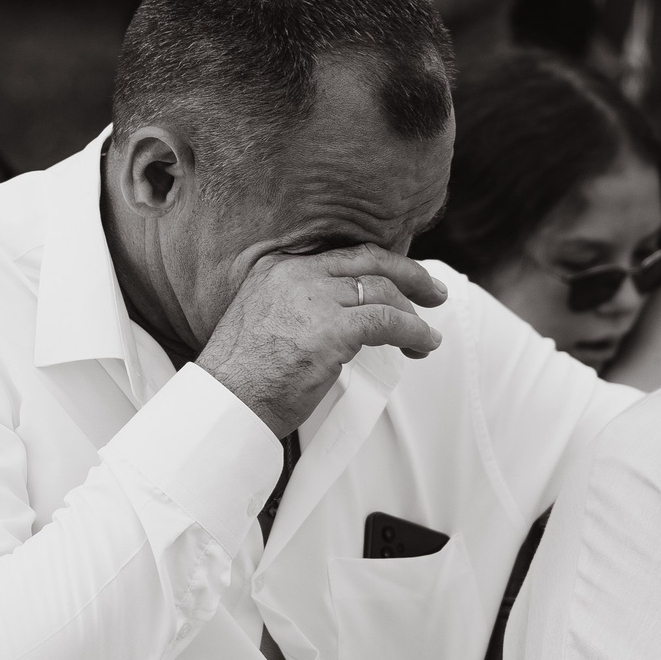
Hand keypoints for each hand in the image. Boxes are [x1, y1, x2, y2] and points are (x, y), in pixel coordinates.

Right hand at [197, 246, 446, 436]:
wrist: (226, 403)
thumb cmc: (242, 377)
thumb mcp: (264, 322)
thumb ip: (300, 309)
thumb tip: (346, 319)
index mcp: (278, 268)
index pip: (343, 256)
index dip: (379, 267)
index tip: (401, 279)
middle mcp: (296, 274)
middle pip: (369, 262)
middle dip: (410, 275)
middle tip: (434, 292)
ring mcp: (314, 299)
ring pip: (383, 293)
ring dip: (413, 315)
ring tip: (427, 337)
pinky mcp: (332, 330)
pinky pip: (388, 323)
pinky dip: (414, 333)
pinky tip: (424, 344)